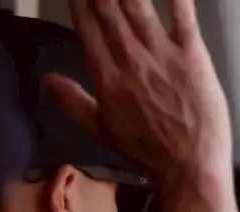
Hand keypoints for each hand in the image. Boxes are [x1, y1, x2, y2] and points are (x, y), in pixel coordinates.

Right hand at [47, 0, 232, 183]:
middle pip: (108, 6)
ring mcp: (161, 54)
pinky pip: (182, 14)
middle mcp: (130, 58)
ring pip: (137, 3)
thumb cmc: (148, 151)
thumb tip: (46, 79)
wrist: (189, 167)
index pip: (86, 22)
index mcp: (106, 74)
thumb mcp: (101, 130)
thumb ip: (72, 101)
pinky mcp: (192, 55)